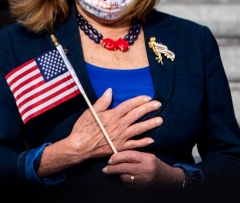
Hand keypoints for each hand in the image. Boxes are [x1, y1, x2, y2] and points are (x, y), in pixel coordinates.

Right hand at [39, 90, 162, 175]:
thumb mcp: (91, 112)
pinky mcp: (119, 147)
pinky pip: (134, 145)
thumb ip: (102, 102)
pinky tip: (151, 140)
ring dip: (150, 124)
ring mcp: (120, 137)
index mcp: (112, 115)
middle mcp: (119, 126)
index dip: (139, 101)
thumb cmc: (83, 128)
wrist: (80, 147)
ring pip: (138, 129)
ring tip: (160, 120)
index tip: (148, 98)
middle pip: (136, 115)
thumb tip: (110, 90)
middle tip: (158, 104)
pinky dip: (143, 143)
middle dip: (148, 109)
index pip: (128, 105)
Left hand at [104, 151, 185, 185]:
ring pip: (125, 177)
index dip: (117, 157)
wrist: (166, 178)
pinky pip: (128, 184)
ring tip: (116, 171)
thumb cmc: (154, 163)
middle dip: (113, 169)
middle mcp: (145, 169)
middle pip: (124, 168)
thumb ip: (134, 155)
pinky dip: (125, 180)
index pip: (129, 156)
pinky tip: (125, 177)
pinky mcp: (141, 187)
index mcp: (147, 158)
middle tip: (105, 169)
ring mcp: (144, 180)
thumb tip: (116, 155)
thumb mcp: (147, 155)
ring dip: (119, 174)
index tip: (110, 159)